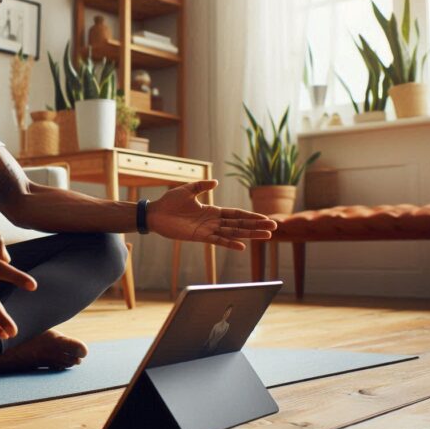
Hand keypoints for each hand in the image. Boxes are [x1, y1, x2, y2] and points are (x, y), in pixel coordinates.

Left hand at [148, 180, 276, 249]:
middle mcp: (213, 222)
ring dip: (249, 234)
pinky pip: (217, 241)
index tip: (265, 218)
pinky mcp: (199, 236)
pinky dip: (229, 243)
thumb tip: (216, 182)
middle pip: (240, 224)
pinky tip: (242, 246)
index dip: (251, 215)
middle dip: (256, 226)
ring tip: (266, 236)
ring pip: (233, 232)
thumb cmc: (169, 202)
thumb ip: (202, 186)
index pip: (236, 213)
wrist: (155, 213)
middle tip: (274, 227)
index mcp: (212, 211)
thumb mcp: (187, 190)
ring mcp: (207, 230)